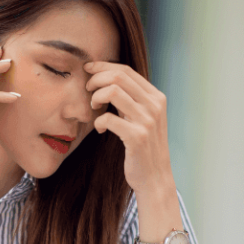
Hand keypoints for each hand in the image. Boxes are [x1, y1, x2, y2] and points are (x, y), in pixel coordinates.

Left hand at [85, 61, 174, 194]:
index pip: (127, 70)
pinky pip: (109, 118)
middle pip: (119, 76)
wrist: (155, 177)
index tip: (87, 69)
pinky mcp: (137, 137)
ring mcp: (147, 121)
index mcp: (156, 97)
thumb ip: (132, 100)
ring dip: (96, 97)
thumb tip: (108, 79)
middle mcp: (154, 105)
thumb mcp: (143, 117)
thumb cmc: (144, 147)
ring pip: (113, 92)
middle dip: (96, 79)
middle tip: (87, 90)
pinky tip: (99, 128)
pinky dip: (98, 121)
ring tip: (93, 107)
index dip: (103, 66)